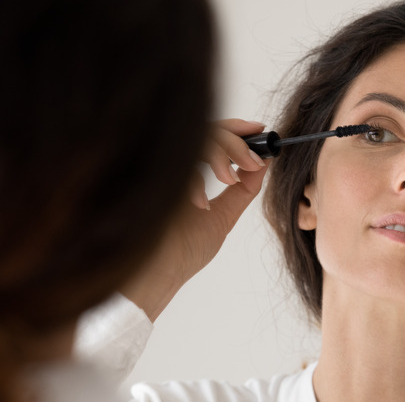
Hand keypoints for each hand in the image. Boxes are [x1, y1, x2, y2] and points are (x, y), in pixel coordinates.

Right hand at [119, 119, 269, 320]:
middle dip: (234, 140)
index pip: (211, 133)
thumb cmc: (181, 251)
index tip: (261, 131)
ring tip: (229, 180)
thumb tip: (265, 164)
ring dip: (218, 152)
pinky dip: (192, 179)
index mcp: (187, 168)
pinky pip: (170, 159)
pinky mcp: (140, 174)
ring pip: (189, 137)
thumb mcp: (222, 216)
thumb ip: (242, 190)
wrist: (155, 275)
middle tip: (253, 161)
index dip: (236, 128)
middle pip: (203, 128)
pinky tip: (200, 203)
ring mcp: (153, 165)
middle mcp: (170, 162)